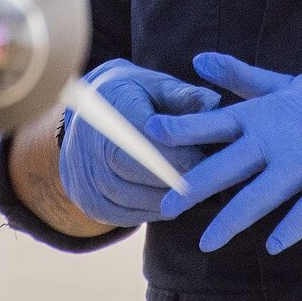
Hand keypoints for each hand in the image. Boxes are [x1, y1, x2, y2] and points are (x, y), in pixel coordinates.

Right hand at [59, 59, 221, 227]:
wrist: (86, 114)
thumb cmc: (133, 95)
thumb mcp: (156, 84)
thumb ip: (184, 95)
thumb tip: (214, 103)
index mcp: (112, 114)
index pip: (149, 142)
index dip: (183, 154)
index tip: (214, 160)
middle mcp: (93, 149)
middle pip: (143, 173)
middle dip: (181, 179)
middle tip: (213, 182)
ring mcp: (88, 180)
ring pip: (136, 199)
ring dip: (171, 199)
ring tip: (200, 193)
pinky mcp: (90, 203)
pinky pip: (126, 216)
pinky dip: (154, 211)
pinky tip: (175, 202)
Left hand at [146, 53, 301, 253]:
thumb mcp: (286, 85)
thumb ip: (241, 78)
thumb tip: (198, 59)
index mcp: (266, 114)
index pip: (216, 120)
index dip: (182, 128)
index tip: (148, 134)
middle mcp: (280, 137)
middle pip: (230, 164)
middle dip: (196, 185)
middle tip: (166, 206)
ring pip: (262, 193)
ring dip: (233, 219)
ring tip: (207, 242)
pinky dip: (293, 226)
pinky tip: (274, 246)